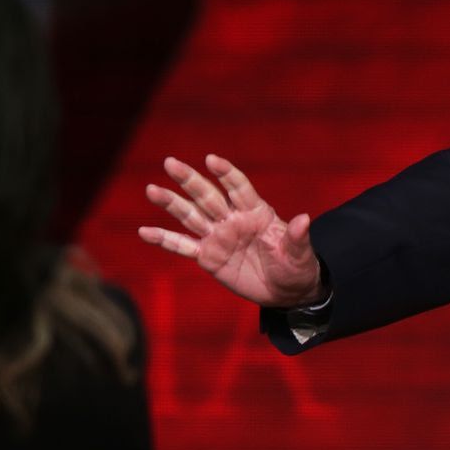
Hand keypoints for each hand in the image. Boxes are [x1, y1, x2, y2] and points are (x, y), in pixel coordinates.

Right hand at [138, 154, 323, 307]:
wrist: (287, 290)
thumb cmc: (297, 266)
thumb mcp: (300, 254)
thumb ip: (297, 237)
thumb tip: (304, 219)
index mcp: (257, 212)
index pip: (239, 188)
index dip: (226, 173)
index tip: (211, 159)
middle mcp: (233, 220)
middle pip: (208, 196)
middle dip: (190, 180)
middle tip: (171, 162)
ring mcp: (218, 237)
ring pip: (191, 216)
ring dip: (171, 203)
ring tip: (152, 189)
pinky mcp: (208, 257)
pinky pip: (183, 246)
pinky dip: (164, 239)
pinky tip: (144, 231)